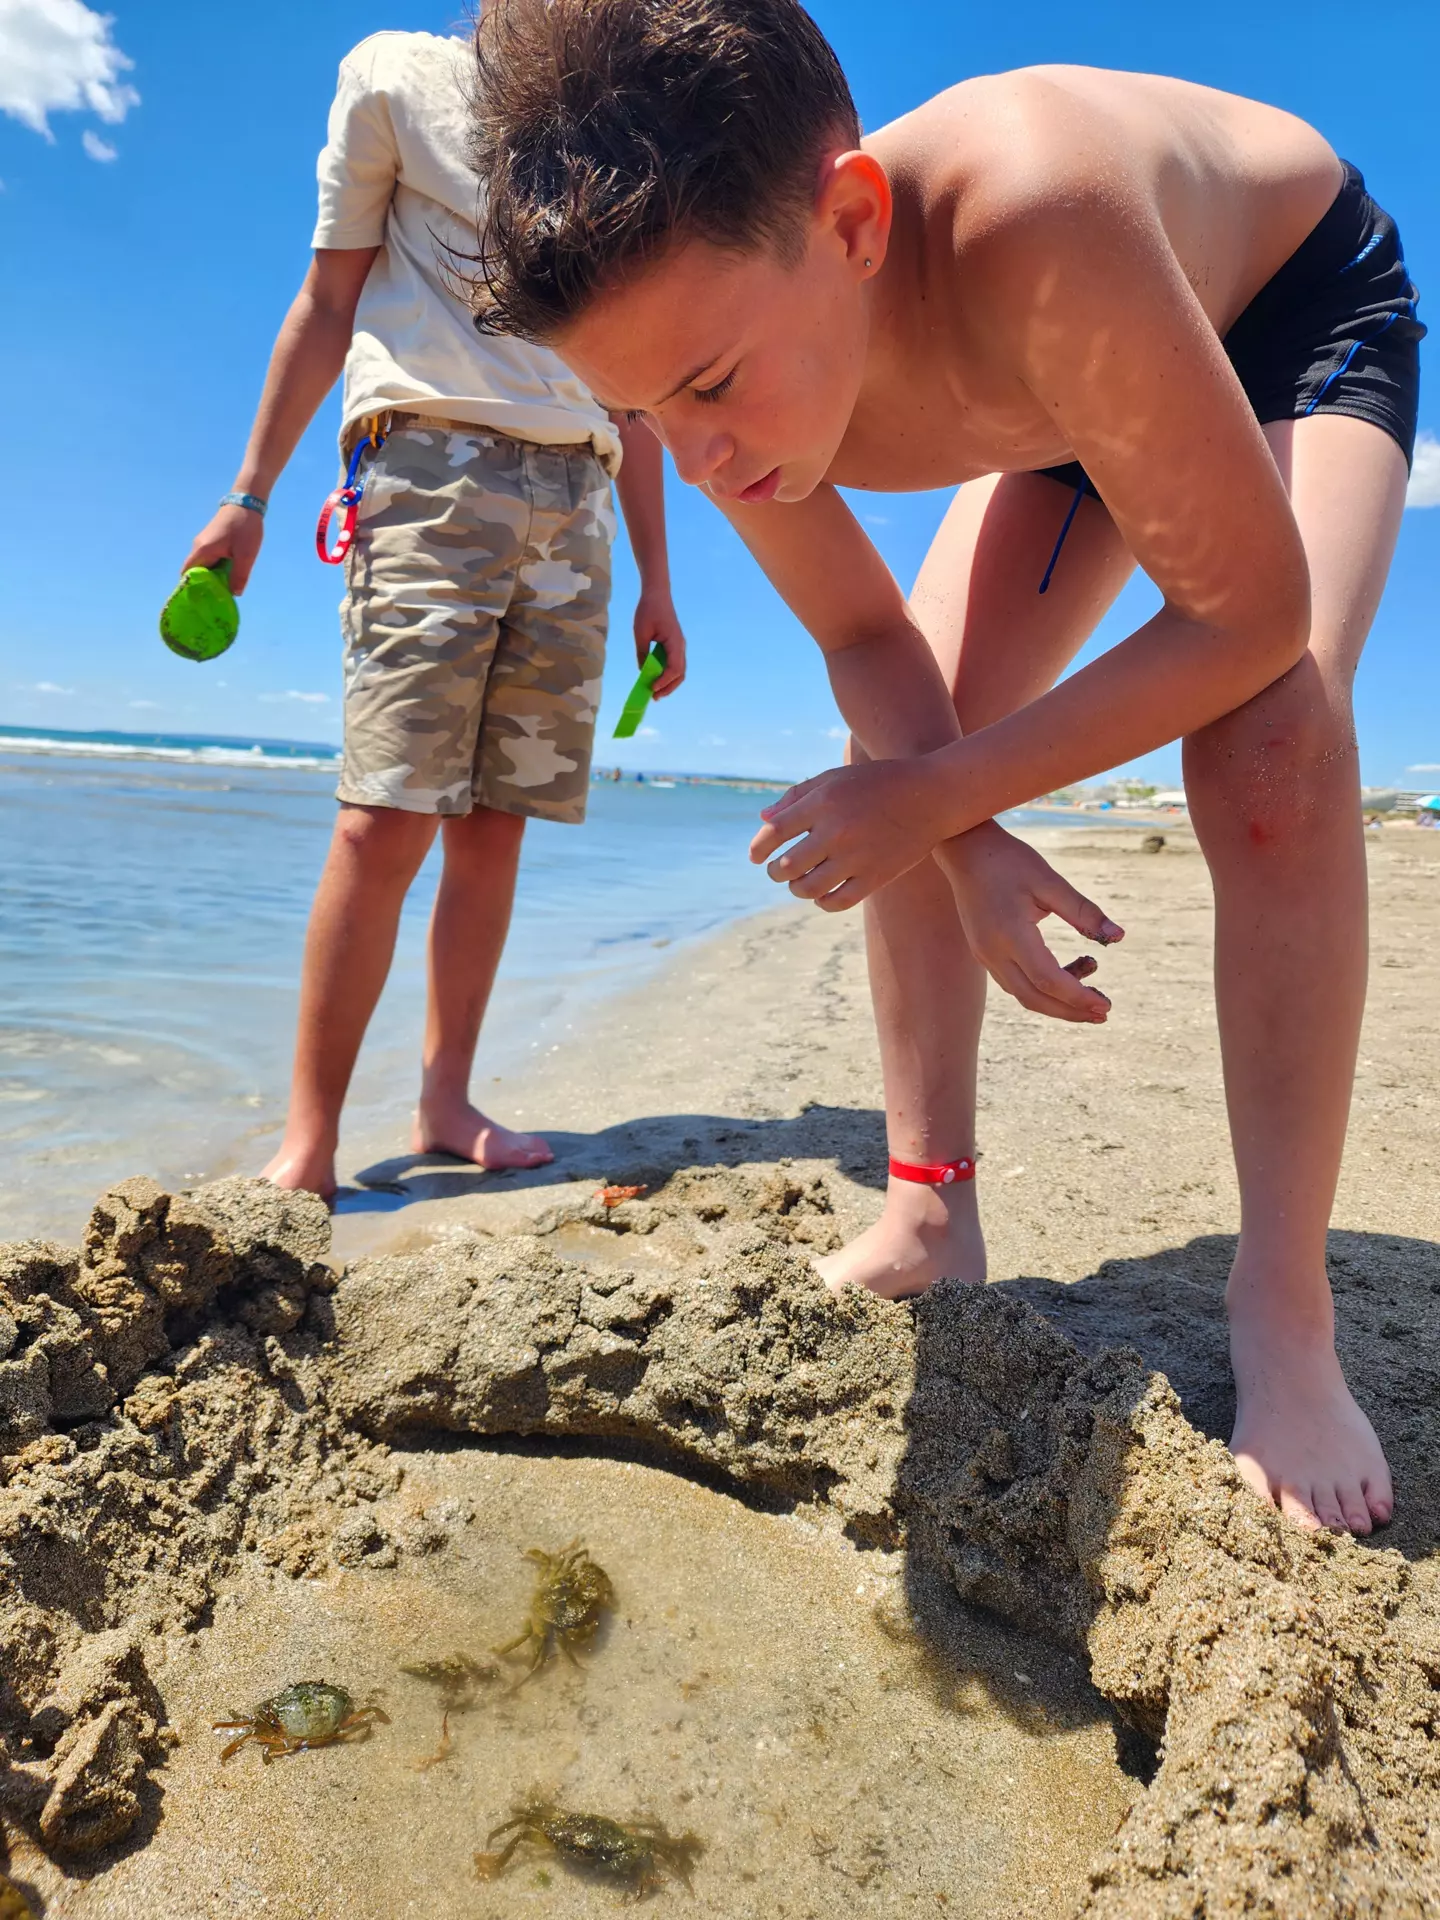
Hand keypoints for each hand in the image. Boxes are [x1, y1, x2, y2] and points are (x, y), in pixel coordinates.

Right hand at [181, 503, 264, 593]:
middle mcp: (198, 547)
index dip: (192, 587)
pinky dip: (216, 567)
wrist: (246, 502)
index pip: (188, 574)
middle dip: (204, 584)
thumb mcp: (245, 555)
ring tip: (224, 589)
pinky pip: (209, 558)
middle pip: (196, 571)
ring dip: (212, 576)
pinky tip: (228, 574)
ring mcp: (204, 542)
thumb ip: (239, 576)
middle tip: (216, 598)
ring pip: (204, 564)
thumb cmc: (244, 528)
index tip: (201, 599)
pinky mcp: (211, 539)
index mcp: (202, 551)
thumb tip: (235, 594)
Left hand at [633, 583, 686, 696]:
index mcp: (674, 642)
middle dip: (668, 687)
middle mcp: (680, 646)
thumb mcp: (640, 633)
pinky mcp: (675, 645)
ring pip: (679, 671)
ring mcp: (679, 646)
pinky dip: (667, 674)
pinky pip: (674, 664)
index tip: (652, 688)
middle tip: (654, 697)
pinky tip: (656, 679)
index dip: (664, 681)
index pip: (674, 669)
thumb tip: (642, 671)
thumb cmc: (648, 610)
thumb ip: (642, 653)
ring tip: (655, 692)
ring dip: (669, 683)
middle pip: (680, 674)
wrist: (657, 594)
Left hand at [749, 757, 943, 909]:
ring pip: (808, 888)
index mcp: (824, 802)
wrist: (932, 796)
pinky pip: (836, 901)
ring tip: (797, 882)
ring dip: (796, 888)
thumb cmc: (877, 783)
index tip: (755, 856)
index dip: (759, 848)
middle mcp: (837, 831)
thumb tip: (763, 821)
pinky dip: (822, 901)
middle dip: (774, 871)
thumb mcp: (835, 778)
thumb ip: (797, 797)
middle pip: (786, 865)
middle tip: (775, 870)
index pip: (775, 833)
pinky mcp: (876, 877)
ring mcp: (857, 857)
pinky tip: (821, 893)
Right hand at [941, 820, 1122, 1022]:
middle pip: (1034, 998)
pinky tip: (1068, 972)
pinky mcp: (984, 953)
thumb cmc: (1008, 861)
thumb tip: (1119, 936)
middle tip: (1104, 1012)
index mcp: (1011, 934)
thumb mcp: (1050, 881)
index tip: (1106, 1005)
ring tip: (1093, 988)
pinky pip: (1015, 982)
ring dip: (1058, 1002)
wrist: (964, 850)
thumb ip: (1084, 912)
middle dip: (1070, 1011)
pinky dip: (1042, 987)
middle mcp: (993, 952)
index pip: (1048, 980)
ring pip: (1024, 994)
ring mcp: (985, 955)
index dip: (1079, 997)